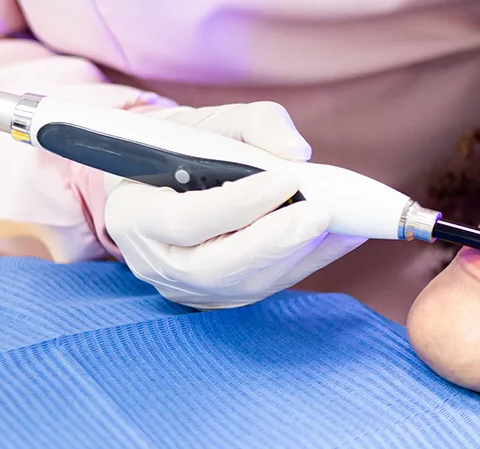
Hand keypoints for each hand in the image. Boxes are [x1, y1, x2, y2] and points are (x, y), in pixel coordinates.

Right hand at [104, 103, 364, 308]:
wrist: (163, 182)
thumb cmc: (180, 149)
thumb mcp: (205, 121)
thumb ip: (252, 124)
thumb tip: (296, 151)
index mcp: (135, 215)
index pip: (185, 221)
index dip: (236, 205)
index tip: (285, 179)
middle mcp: (159, 262)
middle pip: (216, 268)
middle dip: (275, 242)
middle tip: (322, 212)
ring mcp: (191, 288)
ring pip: (247, 284)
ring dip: (299, 253)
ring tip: (342, 221)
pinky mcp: (225, 296)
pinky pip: (272, 285)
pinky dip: (312, 259)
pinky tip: (345, 234)